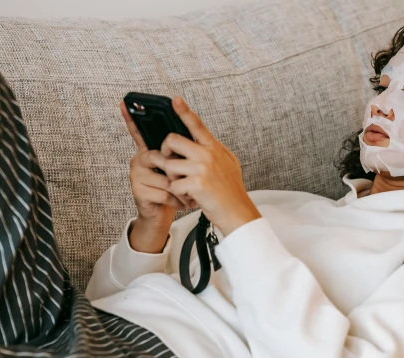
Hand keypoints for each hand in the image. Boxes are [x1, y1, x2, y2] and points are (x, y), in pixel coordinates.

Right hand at [120, 101, 194, 252]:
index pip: (138, 133)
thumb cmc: (173, 190)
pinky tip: (181, 202)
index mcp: (148, 152)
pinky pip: (165, 191)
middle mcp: (139, 160)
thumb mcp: (176, 169)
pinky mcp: (139, 191)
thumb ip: (177, 153)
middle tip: (190, 179)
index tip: (124, 103)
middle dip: (179, 170)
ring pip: (165, 176)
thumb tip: (188, 134)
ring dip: (181, 188)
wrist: (164, 214)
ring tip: (188, 194)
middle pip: (161, 157)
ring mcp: (136, 175)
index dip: (131, 119)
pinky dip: (178, 199)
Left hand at [159, 97, 260, 236]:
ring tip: (182, 185)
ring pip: (168, 164)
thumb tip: (202, 140)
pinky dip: (177, 193)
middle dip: (164, 151)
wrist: (238, 212)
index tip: (175, 100)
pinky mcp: (196, 184)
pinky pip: (173, 184)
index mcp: (214, 148)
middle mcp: (208, 155)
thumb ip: (214, 151)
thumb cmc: (231, 191)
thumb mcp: (228, 164)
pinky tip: (188, 197)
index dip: (184, 111)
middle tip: (168, 161)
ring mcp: (202, 169)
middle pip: (172, 140)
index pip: (197, 125)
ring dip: (170, 177)